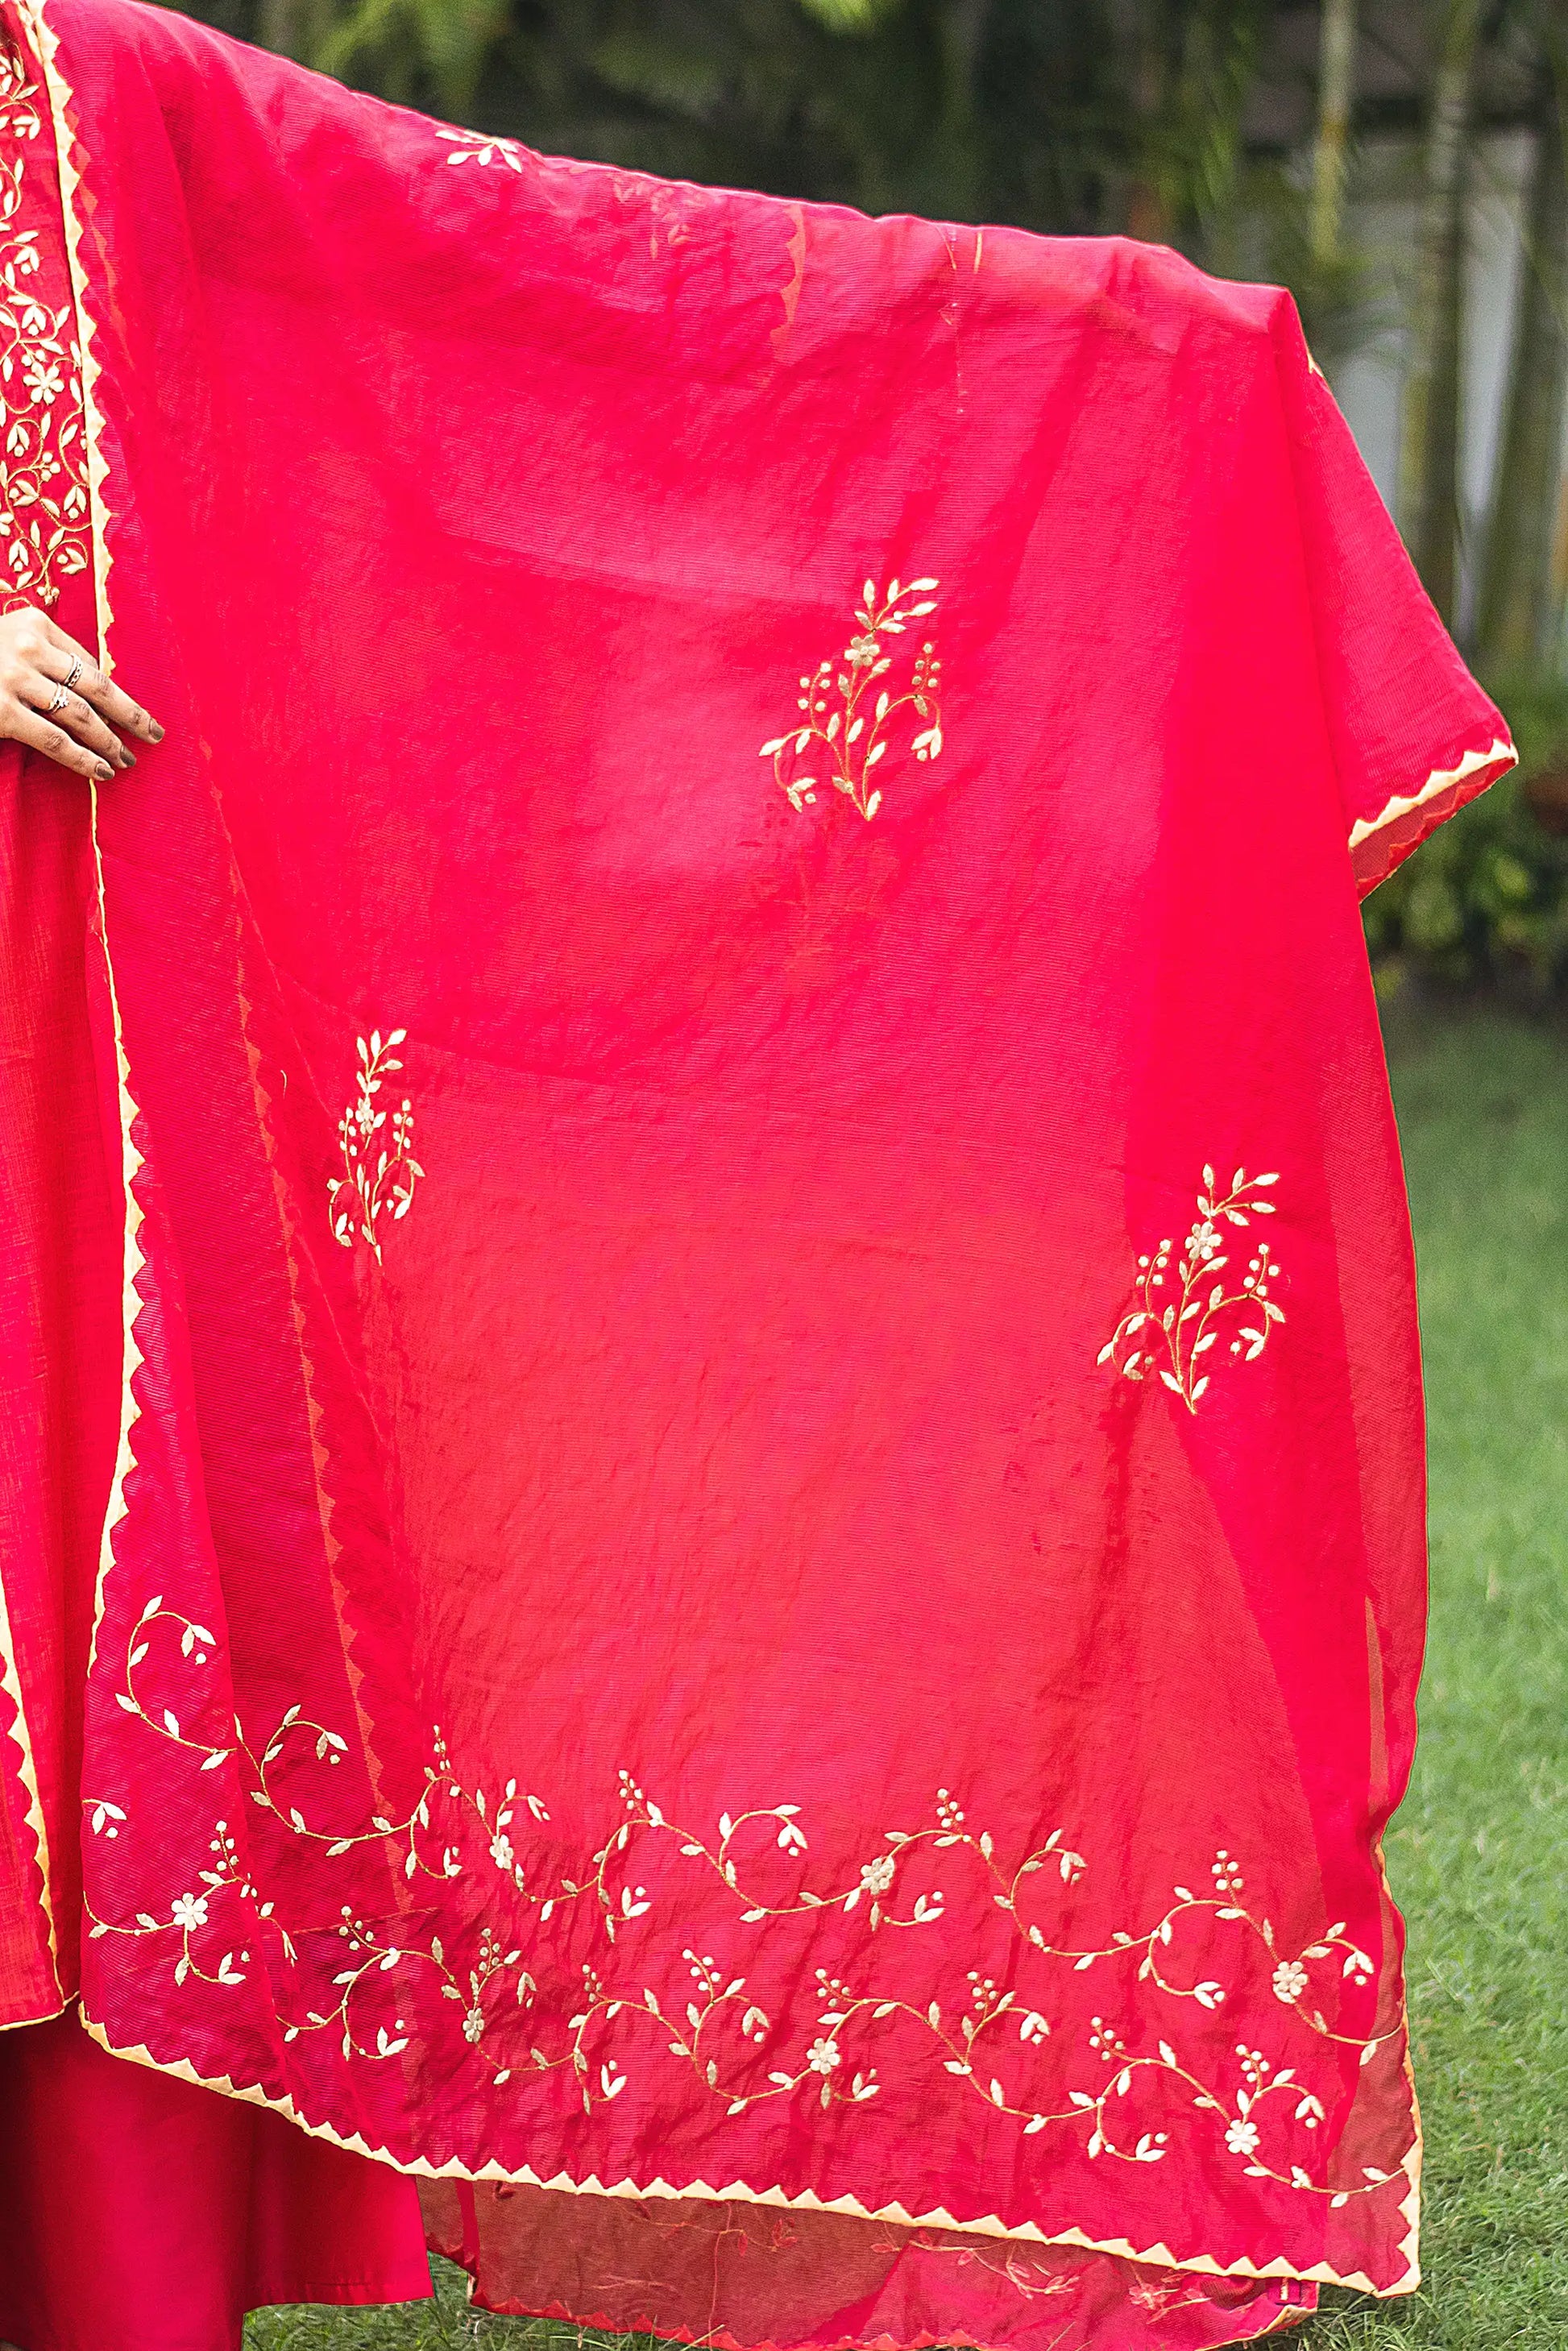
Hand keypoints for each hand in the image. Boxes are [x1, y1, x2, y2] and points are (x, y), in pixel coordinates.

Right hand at [0, 605, 162, 780]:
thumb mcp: (6, 639)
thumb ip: (43, 654)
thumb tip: (96, 686)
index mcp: (33, 621)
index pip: (86, 660)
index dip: (112, 692)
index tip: (130, 713)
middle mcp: (26, 645)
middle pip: (95, 684)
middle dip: (130, 713)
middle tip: (154, 734)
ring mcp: (13, 678)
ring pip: (80, 714)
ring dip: (110, 740)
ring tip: (127, 758)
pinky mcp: (1, 712)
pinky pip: (55, 739)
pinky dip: (83, 757)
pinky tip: (102, 770)